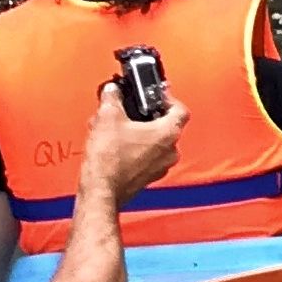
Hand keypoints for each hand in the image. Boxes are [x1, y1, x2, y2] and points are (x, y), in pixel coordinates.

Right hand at [79, 81, 186, 206]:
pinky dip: (135, 148)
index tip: (156, 95)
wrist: (100, 190)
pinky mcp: (148, 177)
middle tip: (131, 111)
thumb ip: (112, 98)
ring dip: (138, 132)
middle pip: (166, 125)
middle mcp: (170, 151)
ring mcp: (161, 166)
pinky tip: (115, 144)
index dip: (168, 98)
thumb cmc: (109, 160)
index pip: (181, 109)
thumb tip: (112, 91)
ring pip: (155, 142)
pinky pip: (147, 156)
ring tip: (117, 128)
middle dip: (146, 116)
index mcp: (168, 134)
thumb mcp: (107, 117)